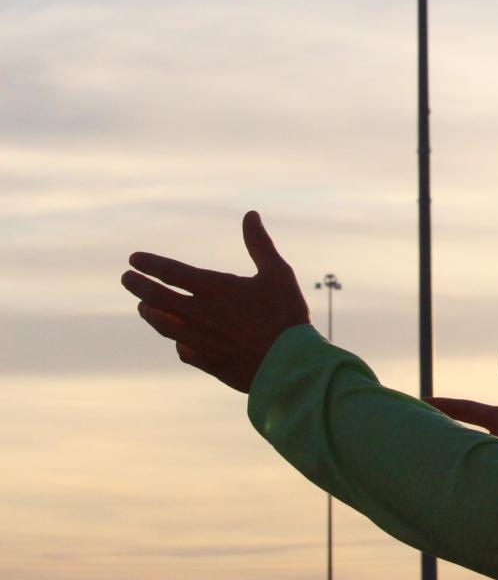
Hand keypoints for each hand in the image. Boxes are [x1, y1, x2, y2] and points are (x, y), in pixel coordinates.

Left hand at [121, 211, 310, 392]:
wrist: (288, 364)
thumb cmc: (285, 315)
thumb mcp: (277, 273)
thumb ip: (260, 244)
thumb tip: (250, 215)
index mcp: (213, 289)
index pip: (170, 272)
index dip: (150, 263)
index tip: (134, 259)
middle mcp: (198, 314)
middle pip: (157, 298)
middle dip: (138, 285)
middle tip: (126, 278)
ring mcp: (199, 340)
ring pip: (163, 325)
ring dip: (150, 313)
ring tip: (143, 307)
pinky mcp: (208, 362)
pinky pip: (183, 350)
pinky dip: (177, 342)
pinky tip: (178, 342)